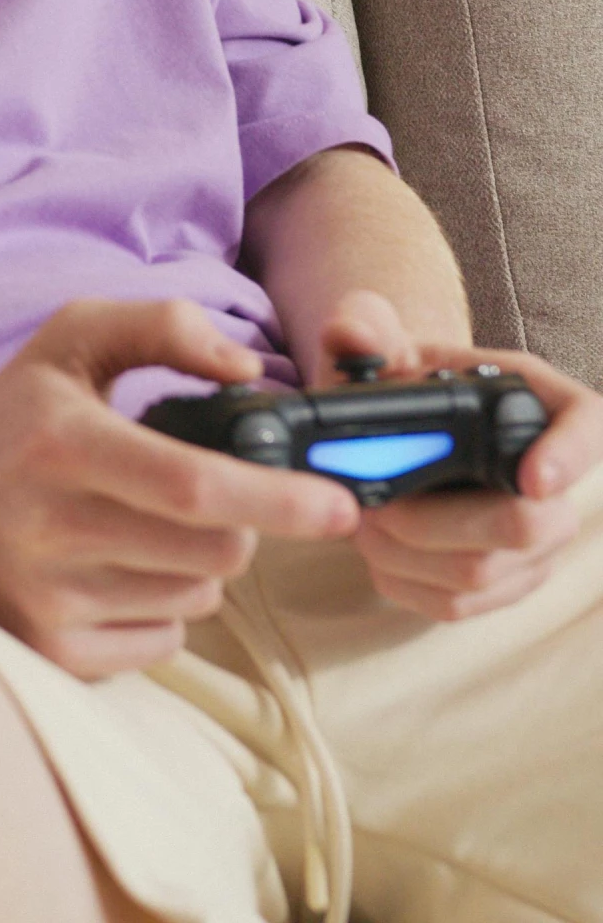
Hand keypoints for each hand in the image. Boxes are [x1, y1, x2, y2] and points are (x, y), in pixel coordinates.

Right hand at [0, 298, 357, 678]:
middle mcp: (53, 526)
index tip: (339, 507)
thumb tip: (250, 374)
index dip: (274, 498)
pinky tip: (117, 568)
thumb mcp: (73, 337)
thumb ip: (165, 327)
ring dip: (200, 563)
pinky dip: (165, 606)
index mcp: (64, 440)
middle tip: (206, 495)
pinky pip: (165, 642)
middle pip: (214, 552)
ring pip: (198, 596)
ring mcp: (48, 600)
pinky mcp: (50, 652)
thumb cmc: (13, 415)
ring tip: (142, 525)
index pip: (191, 485)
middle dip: (242, 524)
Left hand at [317, 293, 602, 619]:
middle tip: (378, 505)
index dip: (570, 454)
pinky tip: (378, 552)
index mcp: (534, 398)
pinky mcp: (504, 582)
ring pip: (484, 574)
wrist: (399, 431)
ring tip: (365, 522)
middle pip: (525, 525)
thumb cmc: (400, 378)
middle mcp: (550, 475)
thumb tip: (351, 333)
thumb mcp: (377, 341)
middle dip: (436, 522)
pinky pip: (460, 606)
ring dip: (409, 555)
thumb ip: (361, 325)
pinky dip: (406, 583)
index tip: (532, 480)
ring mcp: (535, 539)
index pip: (587, 425)